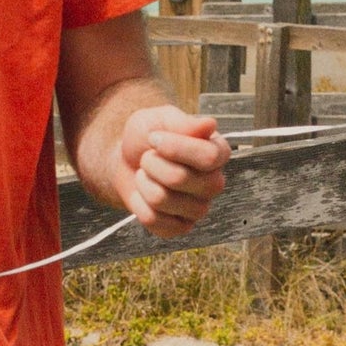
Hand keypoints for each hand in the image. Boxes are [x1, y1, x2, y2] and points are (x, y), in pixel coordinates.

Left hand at [115, 106, 228, 237]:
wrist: (127, 159)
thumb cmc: (149, 136)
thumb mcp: (161, 119)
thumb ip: (184, 123)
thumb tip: (210, 124)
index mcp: (218, 152)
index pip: (208, 157)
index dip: (175, 147)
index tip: (154, 138)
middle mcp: (214, 182)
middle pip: (179, 179)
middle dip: (151, 163)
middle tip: (147, 156)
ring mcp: (199, 208)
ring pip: (161, 199)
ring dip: (143, 182)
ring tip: (145, 173)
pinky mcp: (180, 227)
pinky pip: (153, 220)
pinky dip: (138, 203)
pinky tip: (142, 193)